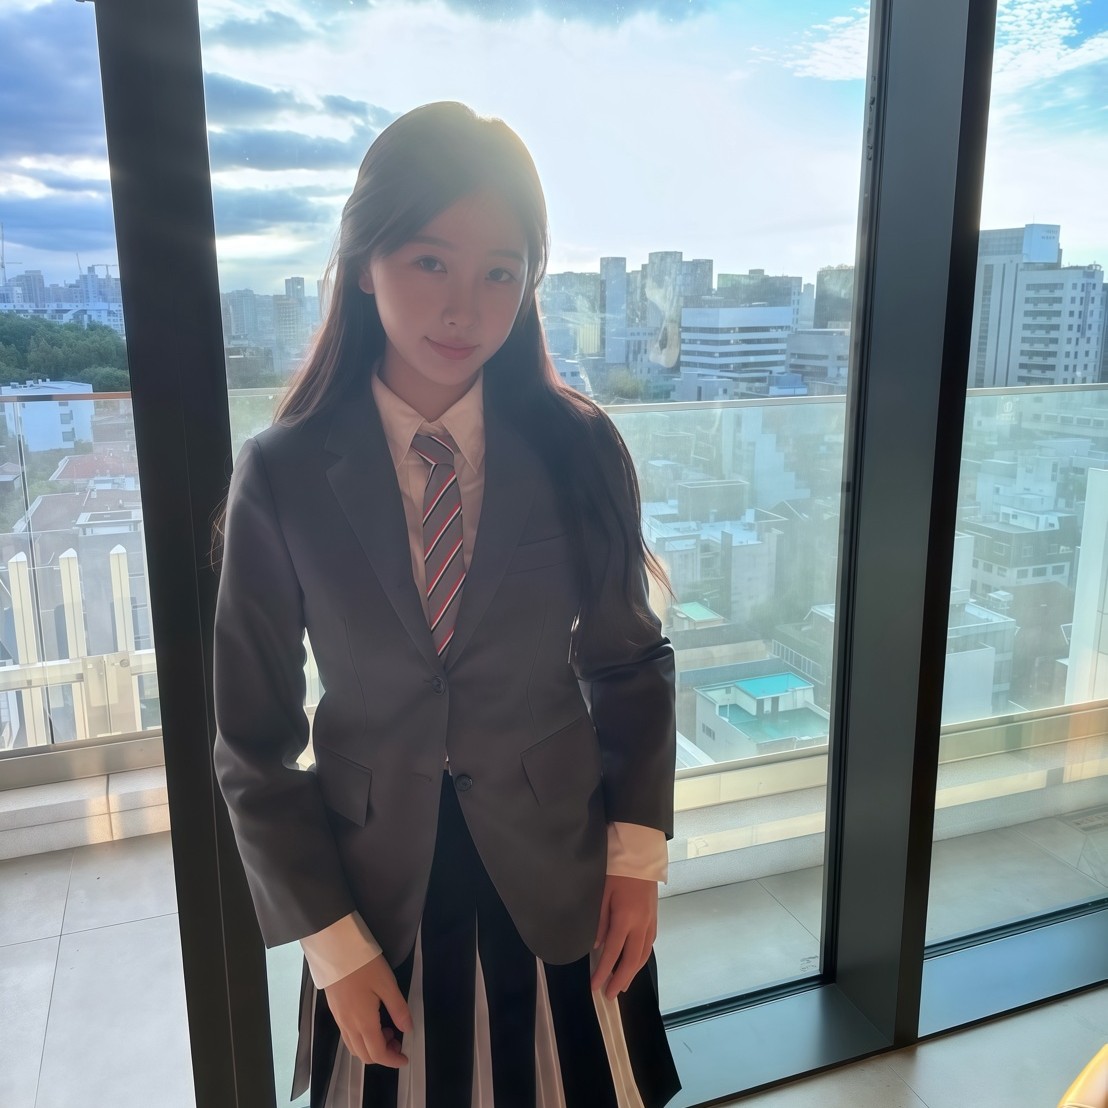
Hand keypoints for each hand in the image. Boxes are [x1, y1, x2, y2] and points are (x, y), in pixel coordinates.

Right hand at [324, 953, 412, 1067]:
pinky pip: (348, 1036)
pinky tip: (372, 1021)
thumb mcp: (387, 984)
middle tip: (398, 1041)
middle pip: (364, 1056)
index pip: (377, 1054)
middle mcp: (348, 1026)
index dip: (392, 1060)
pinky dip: (362, 1039)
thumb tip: (408, 1029)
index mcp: (363, 1022)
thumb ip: (399, 1009)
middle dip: (383, 1055)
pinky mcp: (335, 1012)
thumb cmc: (364, 965)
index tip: (404, 1058)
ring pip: (354, 1047)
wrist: (335, 951)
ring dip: (371, 1047)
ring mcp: (339, 1020)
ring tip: (387, 1029)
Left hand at [590, 874, 657, 1000]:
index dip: (604, 972)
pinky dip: (641, 957)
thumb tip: (596, 946)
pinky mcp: (654, 917)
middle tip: (610, 995)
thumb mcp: (601, 894)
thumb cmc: (616, 871)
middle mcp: (641, 924)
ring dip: (633, 971)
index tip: (595, 987)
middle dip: (621, 979)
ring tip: (622, 984)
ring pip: (643, 954)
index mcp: (625, 919)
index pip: (613, 953)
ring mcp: (651, 921)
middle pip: (633, 960)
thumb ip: (599, 921)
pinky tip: (635, 961)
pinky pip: (649, 944)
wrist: (640, 853)